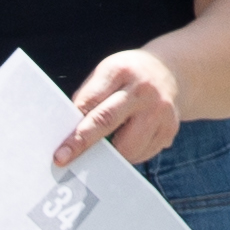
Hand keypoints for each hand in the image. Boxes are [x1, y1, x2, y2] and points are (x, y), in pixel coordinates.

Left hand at [59, 49, 180, 165]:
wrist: (170, 71)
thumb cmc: (127, 77)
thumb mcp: (106, 74)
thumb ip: (88, 99)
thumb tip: (68, 136)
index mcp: (121, 71)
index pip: (90, 102)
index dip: (72, 127)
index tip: (58, 149)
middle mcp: (144, 89)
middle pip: (107, 120)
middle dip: (82, 143)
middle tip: (63, 159)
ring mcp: (161, 110)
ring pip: (127, 147)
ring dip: (110, 154)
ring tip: (106, 146)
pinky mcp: (170, 129)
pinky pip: (141, 154)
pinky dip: (128, 154)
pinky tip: (129, 140)